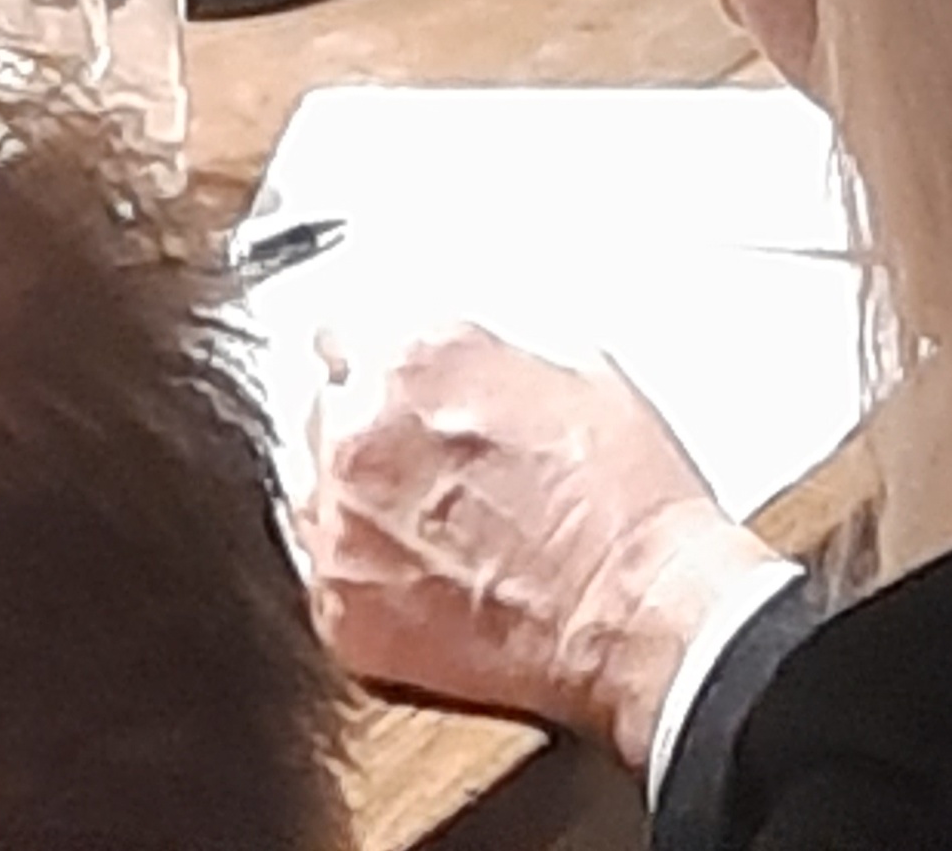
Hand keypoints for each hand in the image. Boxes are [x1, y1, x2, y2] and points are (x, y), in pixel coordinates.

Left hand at [300, 323, 776, 763]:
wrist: (634, 612)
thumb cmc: (622, 501)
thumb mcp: (575, 373)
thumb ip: (487, 359)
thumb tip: (464, 371)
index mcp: (415, 358)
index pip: (342, 338)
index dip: (371, 369)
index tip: (383, 392)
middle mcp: (362, 430)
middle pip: (326, 417)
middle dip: (368, 440)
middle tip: (426, 477)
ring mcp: (343, 525)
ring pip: (317, 497)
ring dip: (358, 507)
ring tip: (427, 538)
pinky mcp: (341, 612)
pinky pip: (326, 579)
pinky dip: (363, 581)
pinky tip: (421, 588)